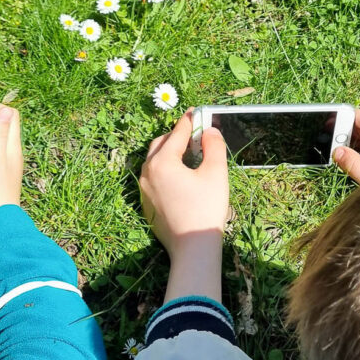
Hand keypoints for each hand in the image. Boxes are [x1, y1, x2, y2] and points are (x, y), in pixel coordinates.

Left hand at [140, 112, 228, 302]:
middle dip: (176, 136)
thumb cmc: (206, 208)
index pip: (177, 133)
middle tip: (194, 135)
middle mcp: (147, 172)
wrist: (192, 246)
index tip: (196, 112)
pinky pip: (153, 178)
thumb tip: (209, 131)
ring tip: (188, 154)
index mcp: (162, 161)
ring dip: (169, 153)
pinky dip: (165, 170)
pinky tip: (180, 176)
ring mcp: (143, 189)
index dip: (188, 121)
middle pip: (160, 144)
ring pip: (154, 161)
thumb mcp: (216, 173)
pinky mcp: (146, 203)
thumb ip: (214, 145)